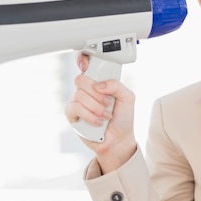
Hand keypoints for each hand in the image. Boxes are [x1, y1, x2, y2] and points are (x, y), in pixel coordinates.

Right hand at [65, 53, 137, 172]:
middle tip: (108, 103)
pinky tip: (97, 122)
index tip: (86, 64)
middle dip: (97, 93)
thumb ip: (116, 85)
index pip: (85, 64)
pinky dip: (90, 116)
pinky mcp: (72, 114)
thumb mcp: (127, 97)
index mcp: (99, 81)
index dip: (82, 60)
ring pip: (79, 95)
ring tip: (105, 116)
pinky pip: (75, 108)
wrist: (118, 139)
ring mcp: (78, 101)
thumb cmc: (123, 118)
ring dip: (96, 107)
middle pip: (81, 79)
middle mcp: (87, 89)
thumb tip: (98, 85)